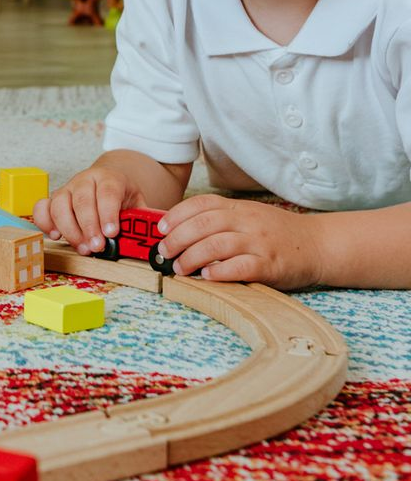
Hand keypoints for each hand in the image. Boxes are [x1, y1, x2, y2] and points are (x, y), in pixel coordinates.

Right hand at [32, 164, 149, 253]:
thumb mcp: (137, 203)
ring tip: (82, 247)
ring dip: (69, 229)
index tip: (111, 232)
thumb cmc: (122, 197)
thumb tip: (148, 236)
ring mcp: (67, 189)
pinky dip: (45, 223)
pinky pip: (42, 208)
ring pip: (59, 204)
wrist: (108, 181)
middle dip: (88, 226)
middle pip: (82, 200)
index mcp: (109, 178)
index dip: (108, 213)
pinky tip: (56, 235)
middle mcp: (85, 180)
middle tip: (97, 246)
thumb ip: (139, 219)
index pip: (107, 193)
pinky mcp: (53, 199)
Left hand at [156, 195, 322, 288]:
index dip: (177, 215)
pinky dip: (220, 271)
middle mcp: (247, 221)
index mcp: (239, 208)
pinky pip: (241, 266)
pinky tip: (207, 276)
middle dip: (177, 239)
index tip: (161, 229)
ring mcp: (259, 242)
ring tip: (179, 268)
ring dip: (192, 257)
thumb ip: (221, 220)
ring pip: (217, 244)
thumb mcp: (248, 217)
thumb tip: (180, 232)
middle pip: (204, 224)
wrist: (319, 244)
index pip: (201, 204)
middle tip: (164, 253)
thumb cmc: (276, 233)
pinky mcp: (271, 264)